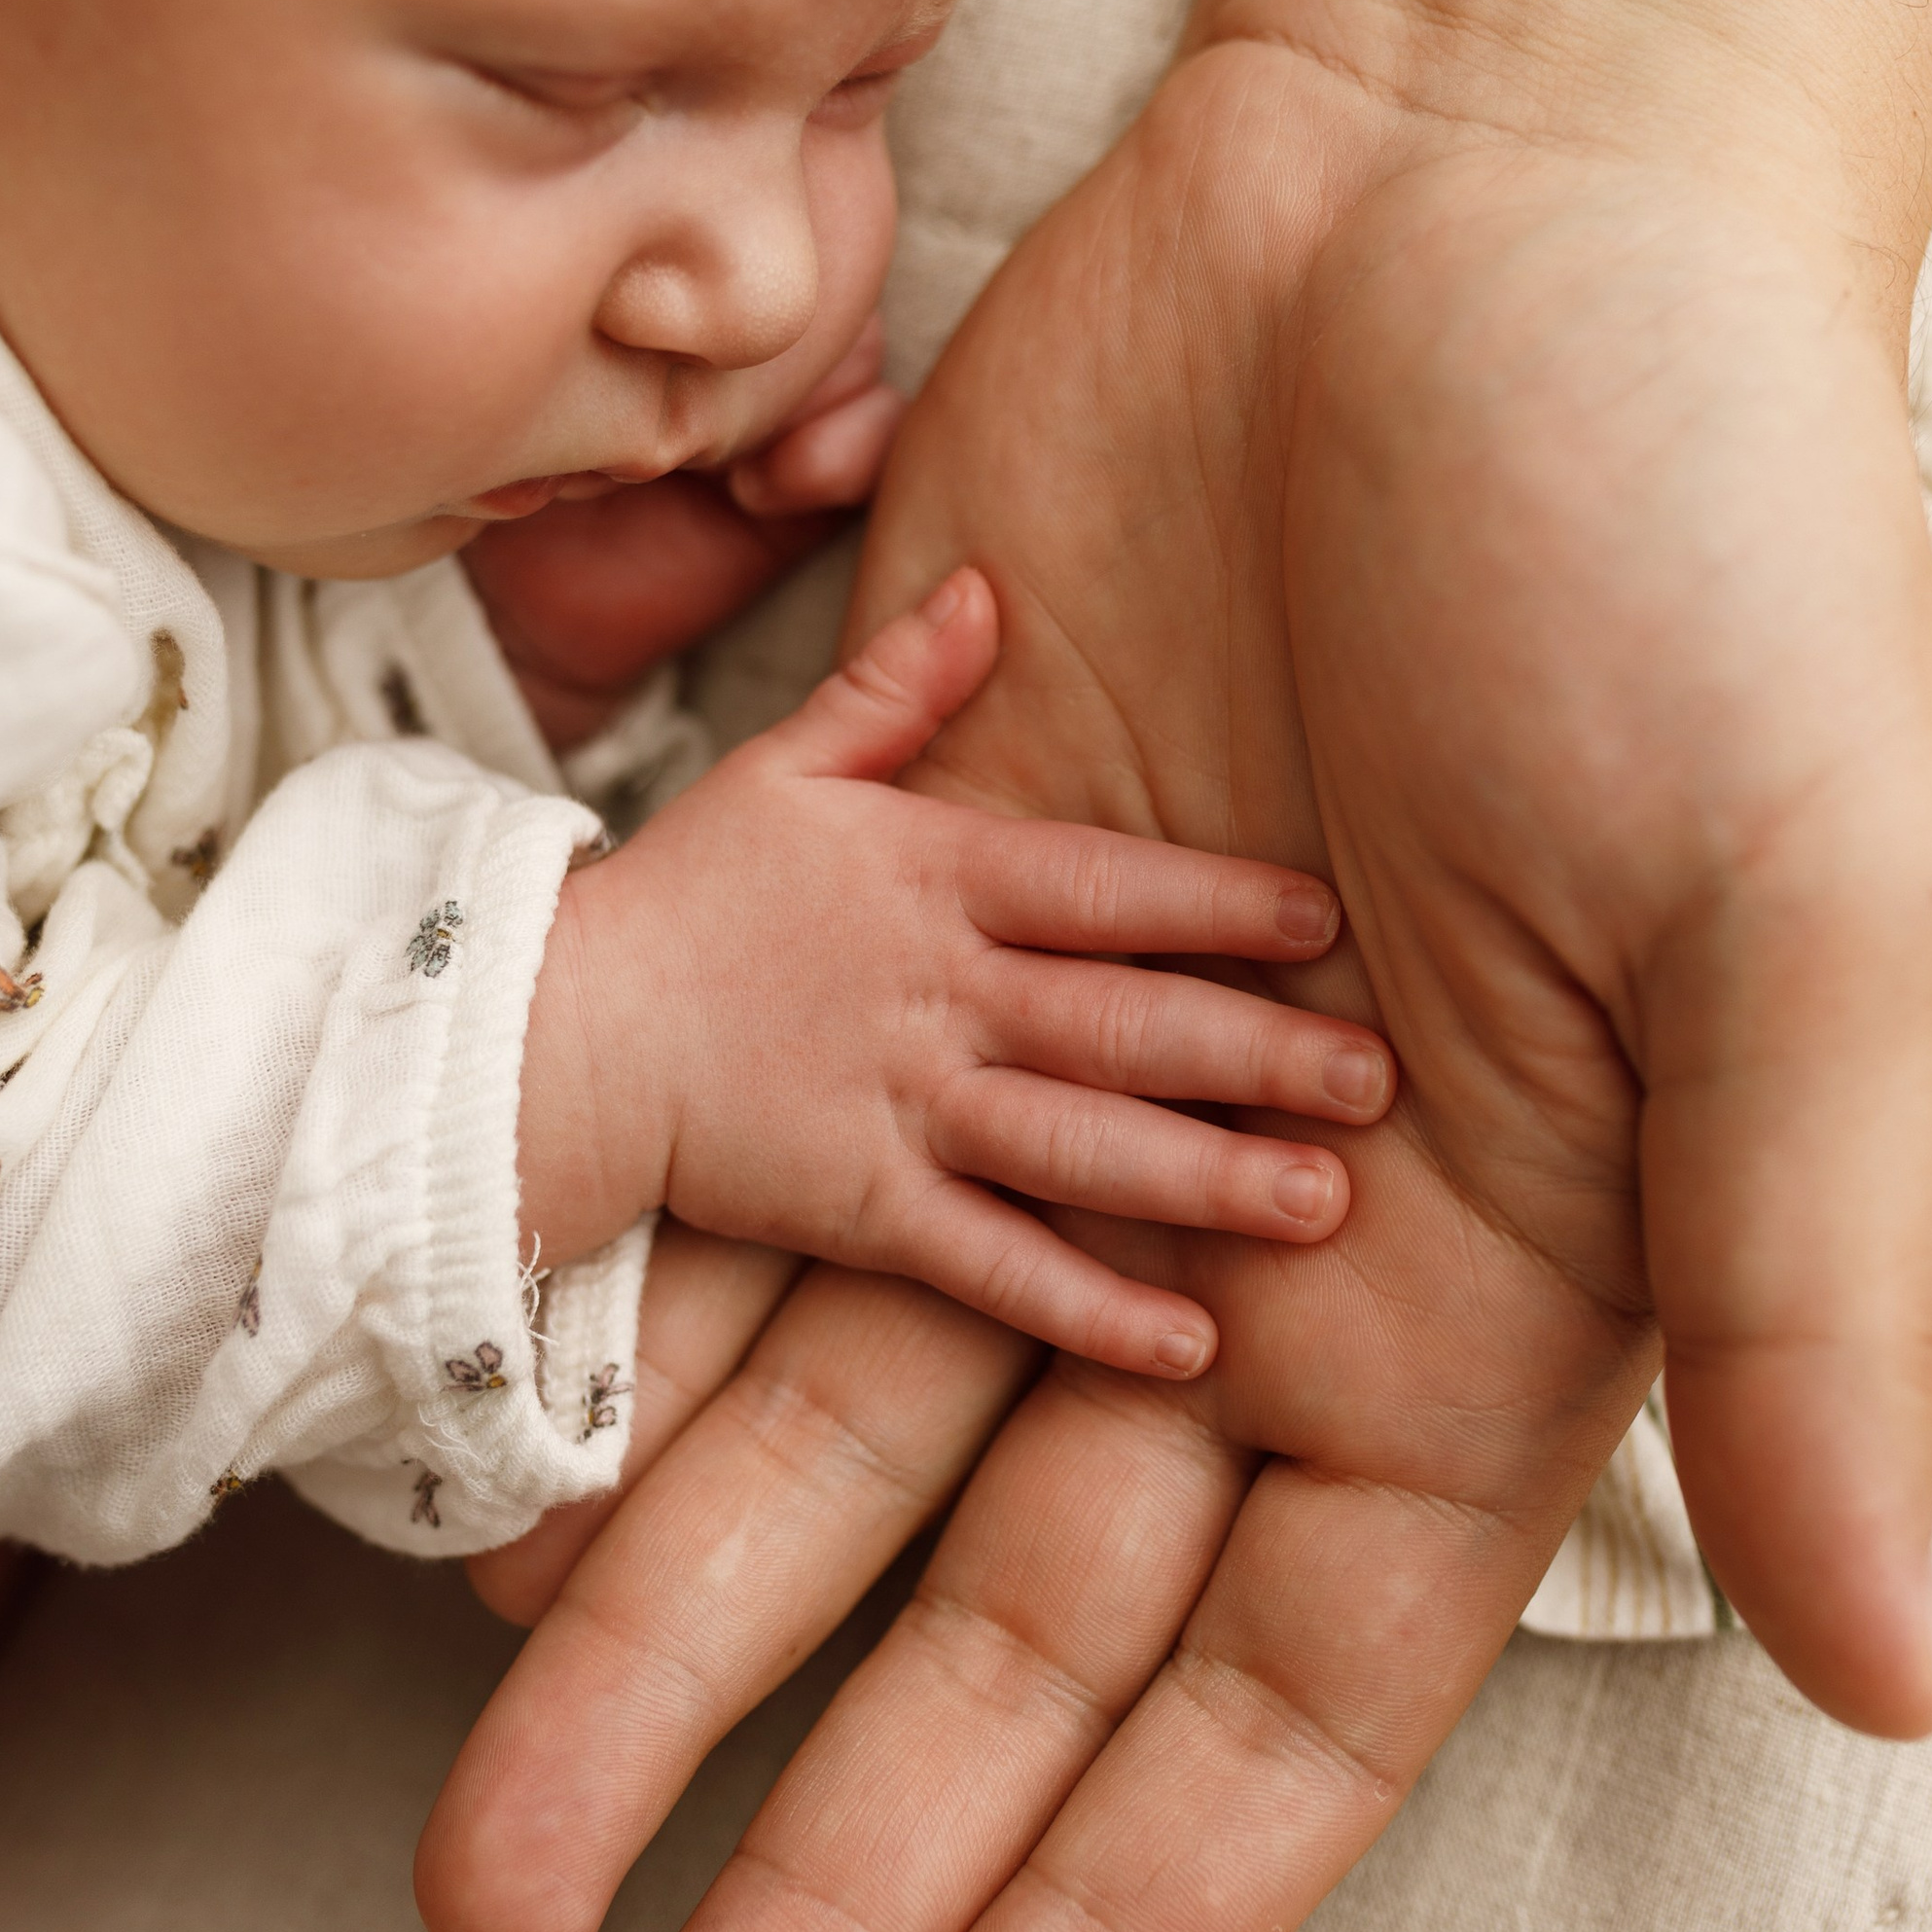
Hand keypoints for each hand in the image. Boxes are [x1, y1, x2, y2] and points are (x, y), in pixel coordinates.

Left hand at [421, 32, 1931, 1931]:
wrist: (1471, 173)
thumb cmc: (1702, 537)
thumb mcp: (1809, 913)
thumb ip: (1822, 1298)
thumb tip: (1895, 1673)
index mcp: (1488, 1294)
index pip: (1284, 1703)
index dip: (1127, 1925)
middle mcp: (1253, 1238)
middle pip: (1022, 1636)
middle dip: (846, 1873)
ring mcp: (1055, 1076)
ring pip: (838, 1441)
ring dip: (675, 1664)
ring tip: (496, 1883)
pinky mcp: (905, 896)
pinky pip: (748, 1178)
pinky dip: (634, 1355)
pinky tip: (503, 1521)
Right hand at [515, 557, 1396, 1382]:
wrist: (550, 1034)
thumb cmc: (684, 896)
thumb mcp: (787, 766)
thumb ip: (900, 688)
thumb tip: (987, 586)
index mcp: (933, 877)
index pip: (1103, 884)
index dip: (1216, 901)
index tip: (1325, 920)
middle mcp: (939, 994)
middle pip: (1123, 1022)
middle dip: (1260, 1052)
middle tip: (1381, 1081)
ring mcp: (903, 1108)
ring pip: (1083, 1146)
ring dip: (1209, 1180)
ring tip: (1326, 1204)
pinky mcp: (864, 1213)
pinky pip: (995, 1268)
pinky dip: (1089, 1309)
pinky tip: (1190, 1344)